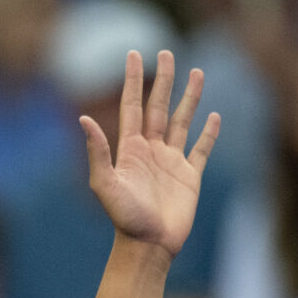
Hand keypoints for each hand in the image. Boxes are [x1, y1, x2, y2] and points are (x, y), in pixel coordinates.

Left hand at [82, 50, 220, 257]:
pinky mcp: (190, 176)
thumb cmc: (124, 218)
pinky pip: (201, 149)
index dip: (132, 80)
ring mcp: (171, 162)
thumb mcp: (105, 185)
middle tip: (167, 51)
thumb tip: (83, 119)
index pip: (132, 106)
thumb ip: (98, 152)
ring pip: (182, 121)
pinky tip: (215, 117)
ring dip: (189, 97)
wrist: (148, 245)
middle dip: (163, 80)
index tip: (133, 54)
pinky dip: (209, 133)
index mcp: (130, 149)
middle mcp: (150, 151)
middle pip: (158, 106)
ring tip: (196, 72)